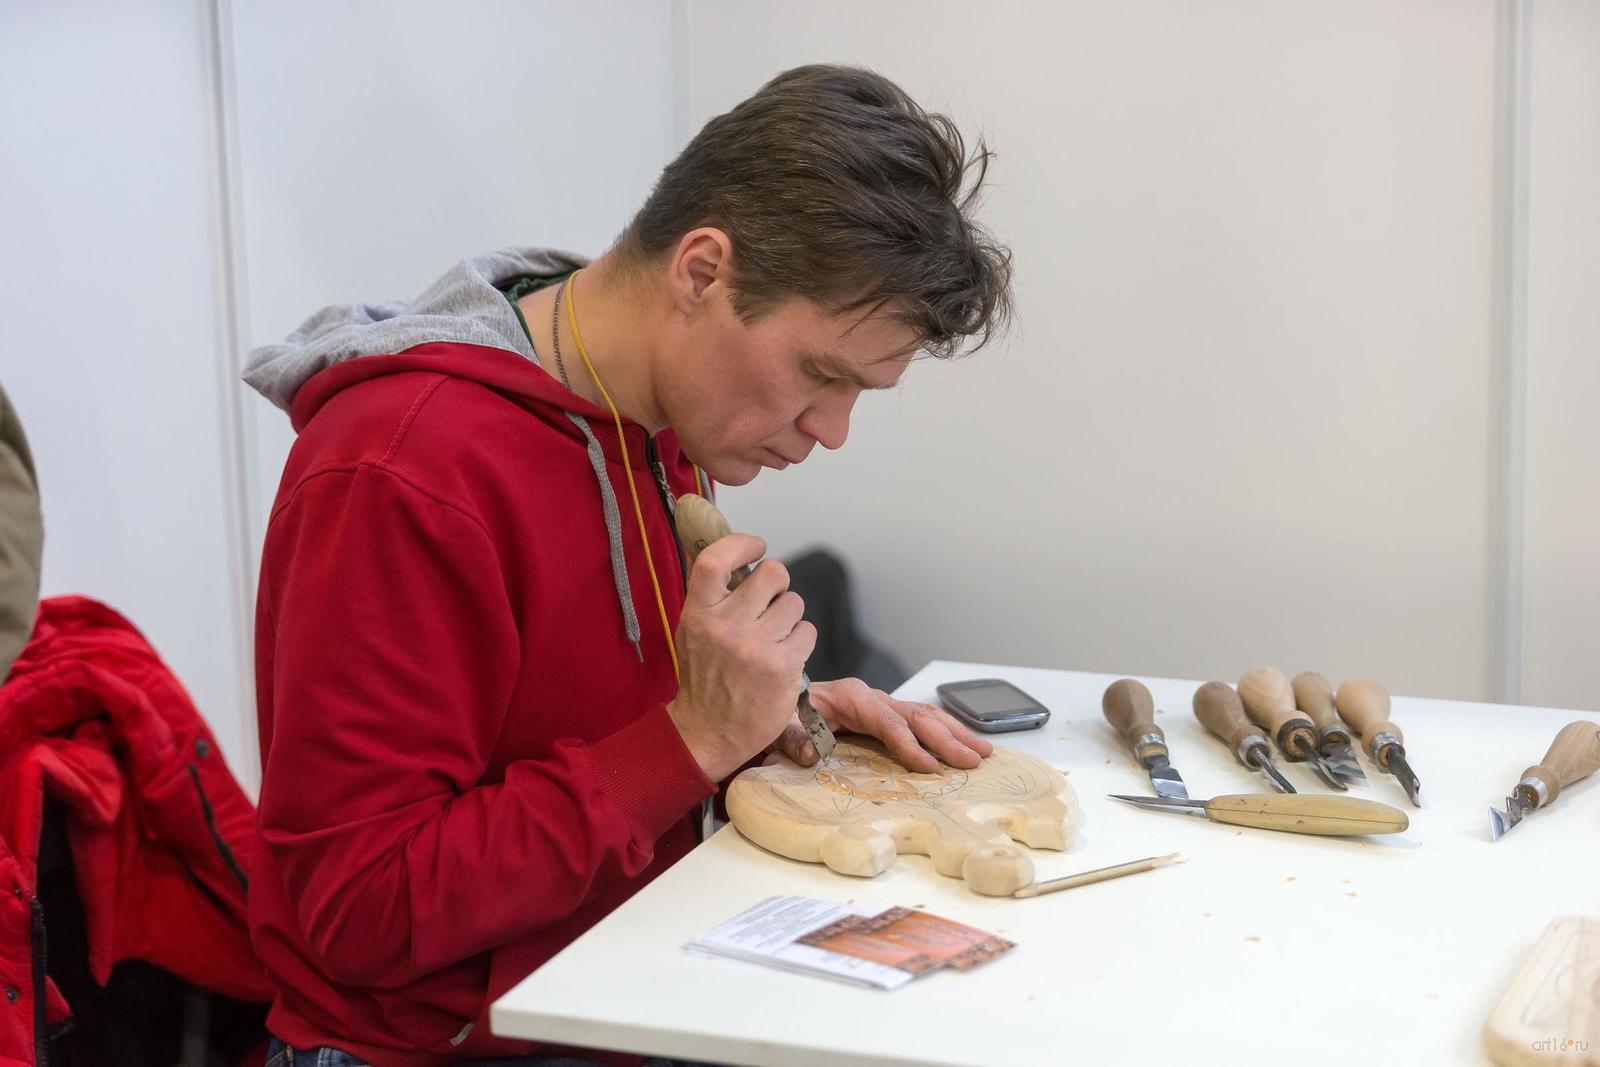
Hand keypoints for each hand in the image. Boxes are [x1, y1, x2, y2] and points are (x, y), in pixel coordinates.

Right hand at [666, 533, 816, 780]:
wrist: (708, 733)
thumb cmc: (705, 677)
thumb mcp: (693, 630)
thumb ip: (711, 595)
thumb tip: (733, 552)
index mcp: (699, 614)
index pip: (716, 559)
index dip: (742, 543)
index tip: (756, 547)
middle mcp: (727, 627)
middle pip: (773, 573)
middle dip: (778, 583)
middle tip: (771, 601)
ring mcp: (756, 648)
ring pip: (795, 603)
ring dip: (790, 616)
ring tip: (774, 637)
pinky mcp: (783, 667)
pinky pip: (807, 632)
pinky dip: (800, 641)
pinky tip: (785, 657)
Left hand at [770, 678, 993, 771]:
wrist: (776, 704)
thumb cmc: (781, 714)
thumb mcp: (780, 725)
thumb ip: (794, 737)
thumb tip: (810, 754)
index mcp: (850, 697)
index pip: (888, 722)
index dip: (910, 745)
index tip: (930, 767)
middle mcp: (871, 698)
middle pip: (916, 717)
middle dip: (947, 739)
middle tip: (974, 760)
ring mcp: (879, 707)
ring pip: (925, 716)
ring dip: (955, 734)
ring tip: (983, 752)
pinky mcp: (882, 717)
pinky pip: (918, 723)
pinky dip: (944, 733)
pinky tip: (963, 746)